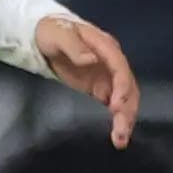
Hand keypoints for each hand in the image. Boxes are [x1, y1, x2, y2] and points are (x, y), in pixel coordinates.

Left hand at [35, 13, 139, 144]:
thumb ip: (74, 47)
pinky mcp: (101, 88)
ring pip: (125, 98)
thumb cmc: (53, 32)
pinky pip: (115, 104)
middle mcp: (111, 62)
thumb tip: (91, 60)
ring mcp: (108, 76)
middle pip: (128, 86)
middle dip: (127, 109)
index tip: (117, 106)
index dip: (122, 86)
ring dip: (126, 118)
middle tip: (121, 132)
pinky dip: (119, 119)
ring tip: (120, 140)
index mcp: (104, 46)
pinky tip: (118, 135)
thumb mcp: (59, 35)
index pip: (120, 66)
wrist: (45, 36)